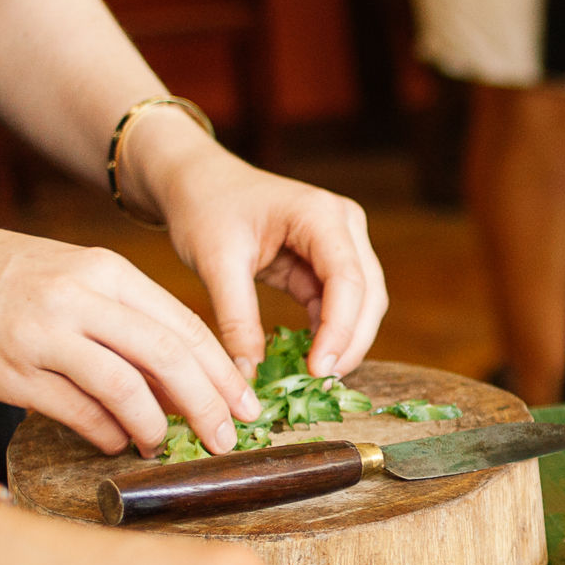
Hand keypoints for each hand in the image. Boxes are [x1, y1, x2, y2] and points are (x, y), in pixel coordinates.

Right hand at [0, 221, 253, 457]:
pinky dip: (105, 432)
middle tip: (227, 438)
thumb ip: (127, 319)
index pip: (184, 325)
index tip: (248, 406)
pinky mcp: (12, 371)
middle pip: (168, 356)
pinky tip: (116, 443)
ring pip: (125, 387)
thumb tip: (183, 380)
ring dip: (156, 425)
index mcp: (106, 271)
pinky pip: (75, 411)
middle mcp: (80, 298)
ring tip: (165, 445)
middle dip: (208, 404)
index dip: (223, 372)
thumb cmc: (4, 277)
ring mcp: (44, 334)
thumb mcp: (74, 275)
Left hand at [126, 113, 388, 377]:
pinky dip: (329, 333)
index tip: (318, 371)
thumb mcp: (215, 262)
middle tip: (322, 382)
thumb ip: (236, 319)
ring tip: (317, 377)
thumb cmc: (205, 208)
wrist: (196, 182)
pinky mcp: (326, 262)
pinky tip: (309, 358)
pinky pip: (339, 305)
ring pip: (363, 303)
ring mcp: (340, 243)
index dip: (340, 329)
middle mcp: (342, 225)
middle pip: (368, 294)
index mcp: (320, 215)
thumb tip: (249, 375)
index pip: (348, 280)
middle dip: (351, 342)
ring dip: (346, 341)